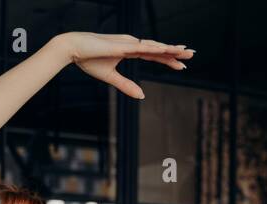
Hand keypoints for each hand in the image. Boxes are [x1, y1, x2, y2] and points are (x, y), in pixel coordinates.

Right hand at [55, 32, 193, 98]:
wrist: (73, 49)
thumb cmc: (88, 60)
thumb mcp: (110, 77)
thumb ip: (126, 86)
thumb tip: (142, 96)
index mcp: (129, 50)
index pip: (153, 55)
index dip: (168, 59)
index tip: (181, 64)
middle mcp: (132, 44)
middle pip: (158, 49)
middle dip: (176, 52)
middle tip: (192, 55)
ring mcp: (128, 43)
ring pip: (155, 47)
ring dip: (171, 49)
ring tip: (186, 52)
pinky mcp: (123, 46)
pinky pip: (143, 48)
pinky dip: (156, 49)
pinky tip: (167, 50)